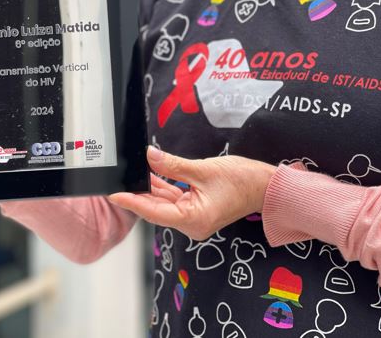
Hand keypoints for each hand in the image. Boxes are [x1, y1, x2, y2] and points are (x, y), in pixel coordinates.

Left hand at [108, 146, 276, 240]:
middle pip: (157, 208)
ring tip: (132, 174)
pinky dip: (163, 187)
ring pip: (164, 203)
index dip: (132, 202)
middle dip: (138, 193)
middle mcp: (192, 224)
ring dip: (151, 188)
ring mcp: (194, 218)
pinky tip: (151, 174)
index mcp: (194, 219)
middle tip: (118, 180)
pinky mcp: (196, 210)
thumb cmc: (243, 180)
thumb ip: (172, 165)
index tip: (114, 194)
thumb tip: (149, 156)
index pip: (154, 212)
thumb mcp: (203, 169)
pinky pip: (174, 200)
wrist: (266, 186)